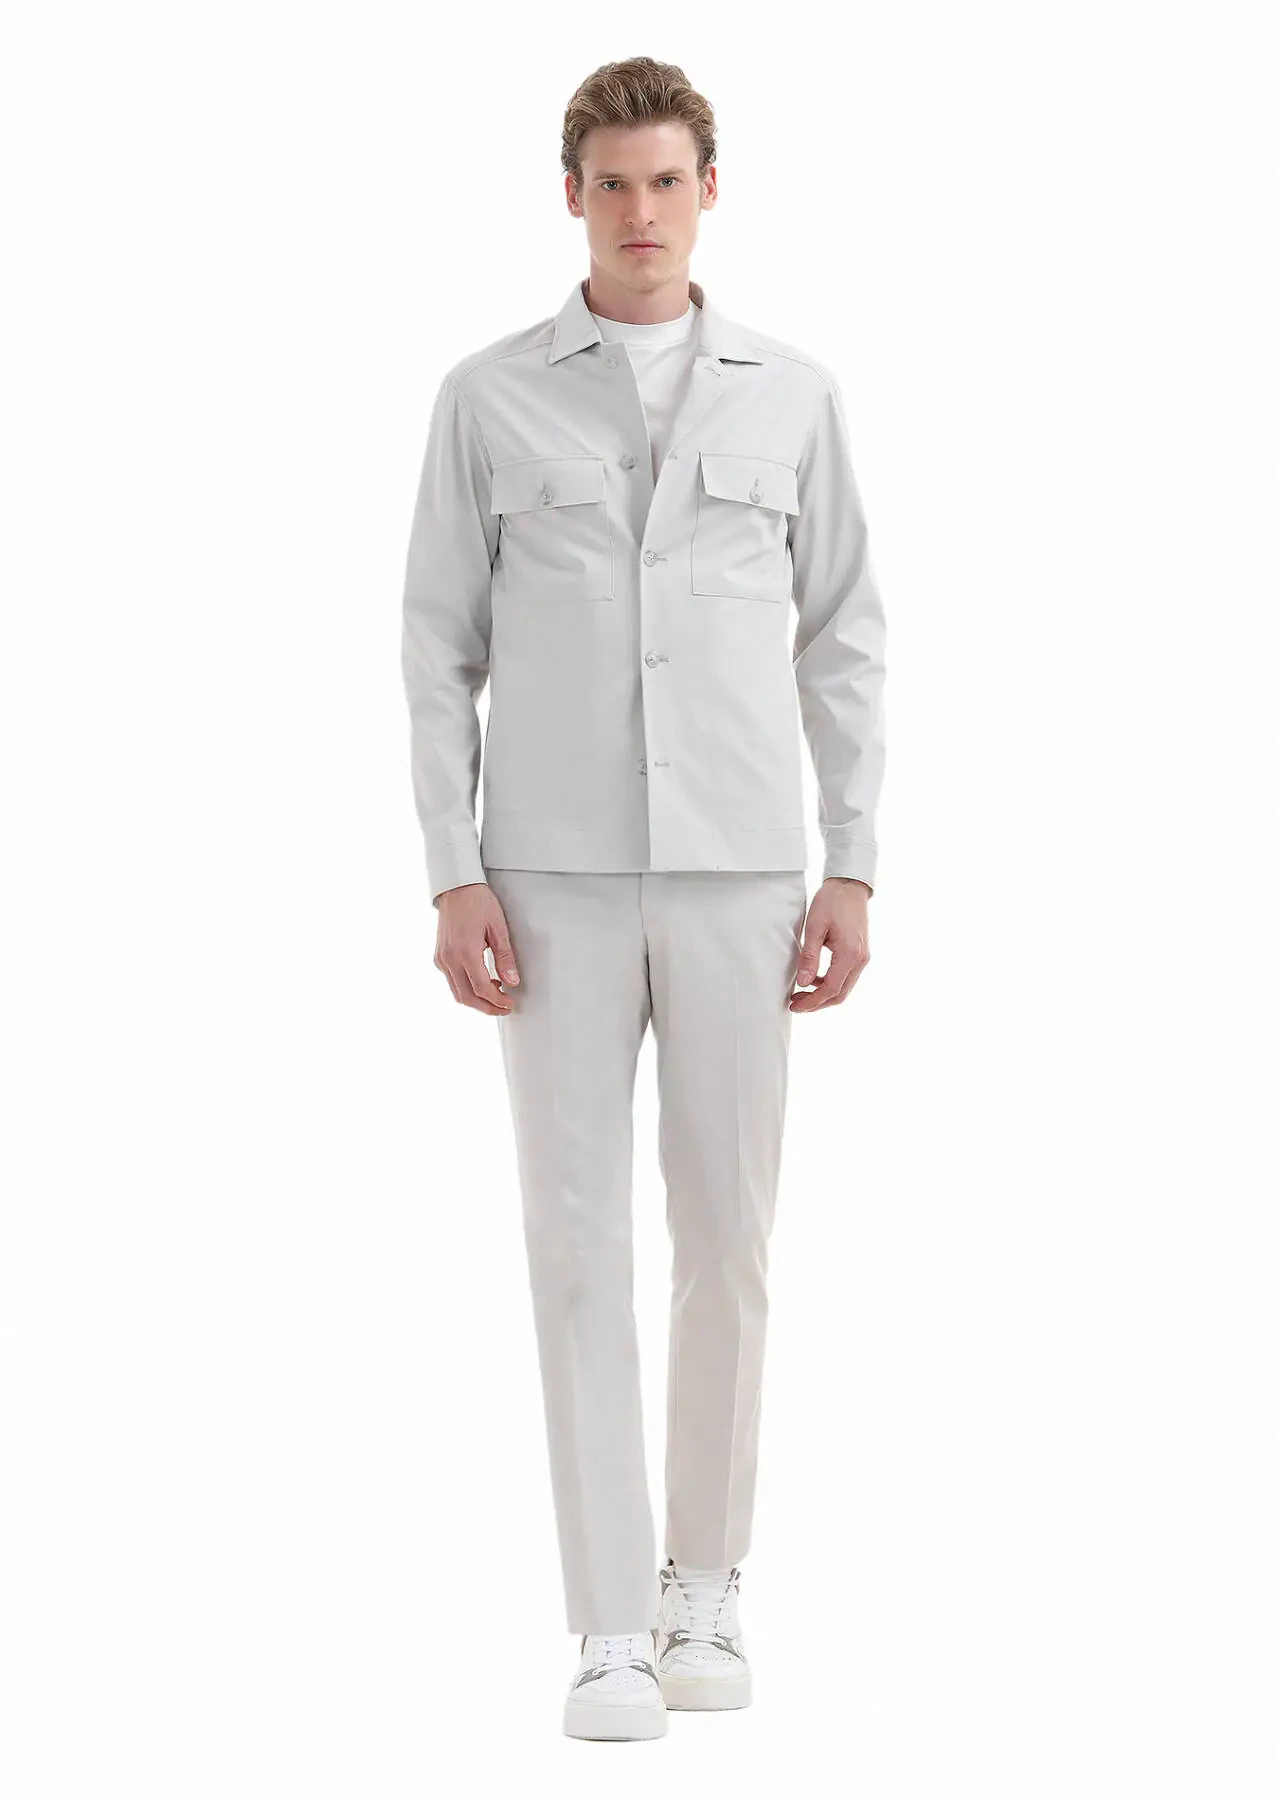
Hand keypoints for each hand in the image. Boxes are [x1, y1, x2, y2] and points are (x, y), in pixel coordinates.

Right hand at [433, 882, 520, 1015]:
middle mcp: (449, 958)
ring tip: (496, 994)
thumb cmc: (477, 901)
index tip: (509, 1003)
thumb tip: (512, 981)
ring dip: (476, 999)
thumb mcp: (498, 928)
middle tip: (504, 1007)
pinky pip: (452, 981)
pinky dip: (467, 988)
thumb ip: (505, 957)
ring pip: (457, 992)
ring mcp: (441, 959)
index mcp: (465, 952)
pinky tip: (482, 980)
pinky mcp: (439, 956)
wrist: (457, 887)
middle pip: (466, 997)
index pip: (481, 989)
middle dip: (487, 1007)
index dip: (497, 1001)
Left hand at [789, 877, 870, 1011]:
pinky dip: (831, 984)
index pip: (831, 989)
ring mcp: (863, 958)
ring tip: (801, 993)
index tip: (794, 1005)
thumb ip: (810, 957)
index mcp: (850, 953)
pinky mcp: (860, 954)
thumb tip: (803, 983)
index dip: (812, 1002)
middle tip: (795, 1003)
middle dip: (817, 1003)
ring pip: (844, 988)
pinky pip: (847, 977)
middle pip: (840, 994)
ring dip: (824, 995)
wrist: (850, 886)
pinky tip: (814, 979)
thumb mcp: (815, 928)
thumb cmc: (832, 901)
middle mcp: (860, 959)